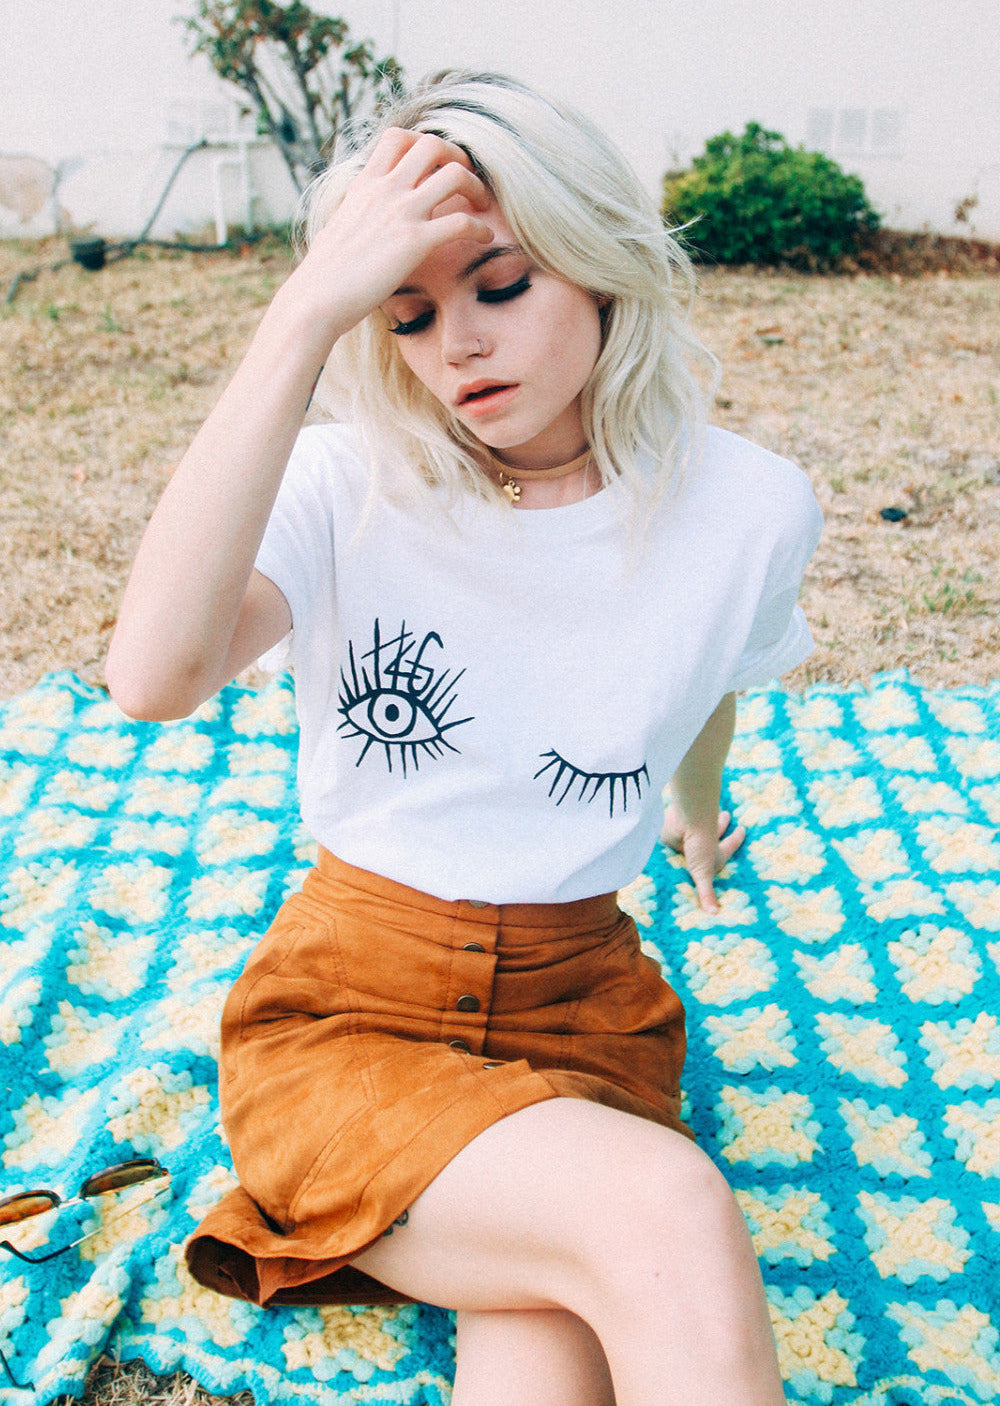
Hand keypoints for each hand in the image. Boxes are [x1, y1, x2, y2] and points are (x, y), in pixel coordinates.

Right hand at [282, 127, 493, 342]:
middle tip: (466, 179)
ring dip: (475, 186)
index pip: (397, 137)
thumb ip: (356, 213)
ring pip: (454, 174)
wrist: (316, 298)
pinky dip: (480, 227)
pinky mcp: (415, 242)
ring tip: (482, 205)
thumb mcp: (337, 227)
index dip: (424, 143)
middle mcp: (385, 190)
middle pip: (432, 144)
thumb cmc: (324, 274)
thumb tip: (355, 216)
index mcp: (365, 184)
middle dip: (458, 157)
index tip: (436, 165)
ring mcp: (401, 213)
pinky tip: (485, 239)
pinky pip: (461, 221)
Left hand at [660, 805, 745, 913]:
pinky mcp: (674, 834)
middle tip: (728, 815)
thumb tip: (715, 915)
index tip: (743, 829)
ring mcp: (689, 838)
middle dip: (722, 825)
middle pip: (715, 833)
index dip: (736, 840)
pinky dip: (679, 828)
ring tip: (709, 812)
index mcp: (715, 853)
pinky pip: (678, 831)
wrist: (684, 822)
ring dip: (704, 821)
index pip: (728, 847)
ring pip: (698, 828)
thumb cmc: (700, 844)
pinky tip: (674, 825)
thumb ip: (707, 893)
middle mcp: (703, 844)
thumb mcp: (704, 872)